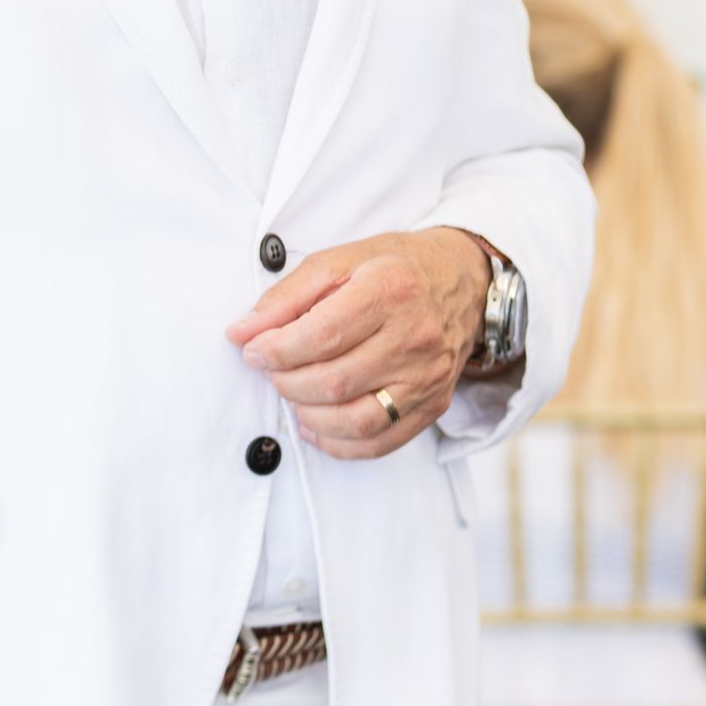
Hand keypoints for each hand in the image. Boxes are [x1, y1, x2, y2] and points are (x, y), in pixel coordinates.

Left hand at [225, 229, 489, 460]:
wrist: (463, 282)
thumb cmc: (394, 268)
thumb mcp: (339, 262)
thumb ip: (286, 297)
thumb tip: (241, 333)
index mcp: (389, 289)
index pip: (322, 335)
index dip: (277, 350)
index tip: (253, 351)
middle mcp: (414, 336)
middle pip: (335, 381)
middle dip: (287, 382)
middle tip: (272, 371)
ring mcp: (428, 376)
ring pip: (357, 420)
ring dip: (309, 415)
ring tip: (293, 394)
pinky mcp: (434, 404)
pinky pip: (380, 443)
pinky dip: (338, 444)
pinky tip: (315, 425)